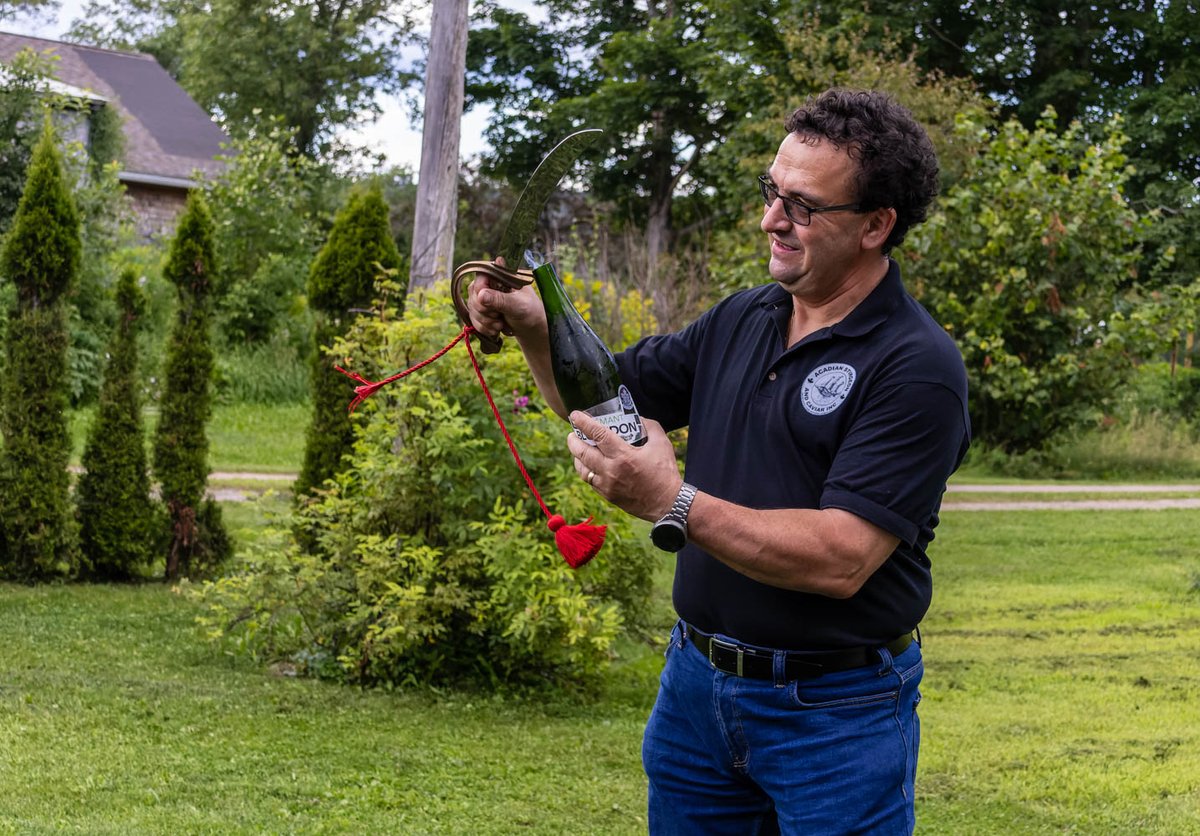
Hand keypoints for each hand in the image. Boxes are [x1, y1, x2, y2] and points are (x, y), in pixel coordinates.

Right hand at [466, 257, 545, 342]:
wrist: (532, 327)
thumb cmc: (530, 311)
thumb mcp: (518, 305)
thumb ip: (500, 300)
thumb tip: (481, 294)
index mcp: (500, 275)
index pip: (479, 279)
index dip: (481, 294)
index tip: (493, 307)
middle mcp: (489, 284)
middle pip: (473, 296)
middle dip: (485, 312)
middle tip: (499, 316)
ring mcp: (484, 298)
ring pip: (472, 310)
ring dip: (486, 322)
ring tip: (500, 325)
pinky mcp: (481, 311)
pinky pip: (473, 320)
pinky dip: (484, 328)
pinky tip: (496, 329)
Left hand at [567, 412, 681, 521]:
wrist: (668, 503)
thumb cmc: (665, 472)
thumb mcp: (662, 443)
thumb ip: (649, 426)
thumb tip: (637, 418)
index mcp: (624, 456)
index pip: (598, 435)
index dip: (584, 423)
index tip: (575, 415)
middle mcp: (611, 470)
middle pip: (582, 453)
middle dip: (573, 441)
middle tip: (572, 433)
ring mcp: (607, 485)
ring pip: (582, 470)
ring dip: (577, 457)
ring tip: (578, 449)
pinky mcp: (608, 496)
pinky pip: (590, 482)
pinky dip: (587, 471)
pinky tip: (589, 465)